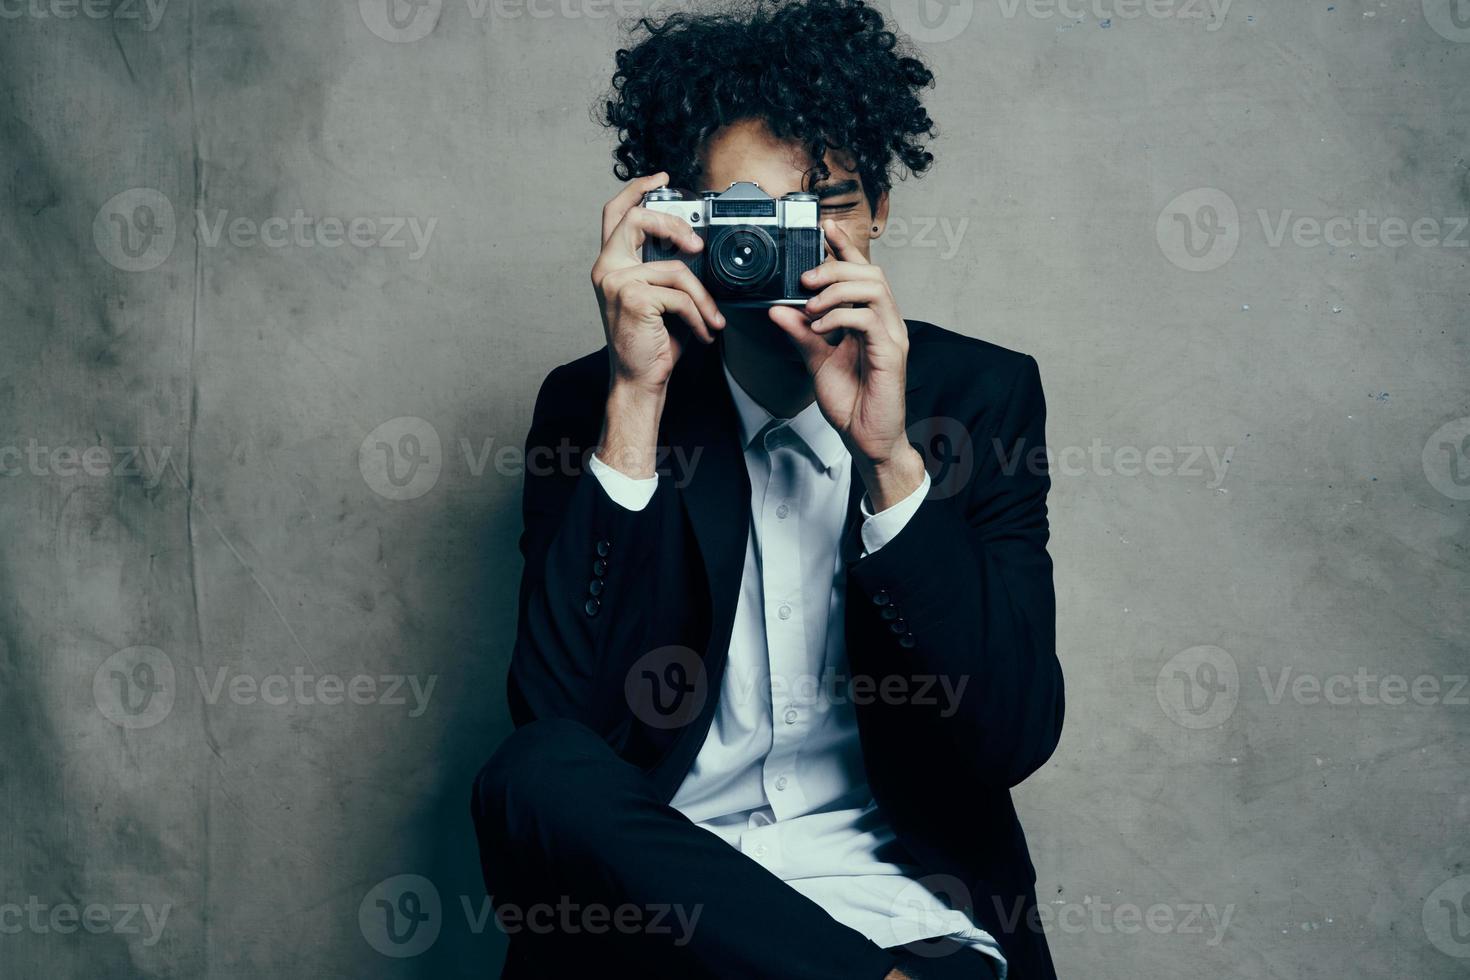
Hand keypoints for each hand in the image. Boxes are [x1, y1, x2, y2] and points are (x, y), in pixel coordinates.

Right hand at [590, 173, 725, 477]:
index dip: (637, 188)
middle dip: (673, 223)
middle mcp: (606, 269)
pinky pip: (679, 295)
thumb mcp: (660, 298)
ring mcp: (616, 282)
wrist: (639, 381)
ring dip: (702, 298)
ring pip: (674, 269)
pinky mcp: (632, 298)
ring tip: (711, 320)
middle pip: (636, 218)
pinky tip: (703, 333)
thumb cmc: (652, 342)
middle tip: (696, 244)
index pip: (616, 213)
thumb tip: (697, 247)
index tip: (661, 178)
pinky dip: (699, 315)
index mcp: (611, 264)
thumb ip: (667, 269)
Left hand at [768, 220, 925, 509]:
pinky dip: (838, 316)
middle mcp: (885, 322)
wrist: (867, 439)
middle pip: (870, 271)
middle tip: (804, 281)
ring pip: (872, 287)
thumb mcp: (816, 361)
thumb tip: (777, 310)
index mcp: (870, 319)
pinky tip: (819, 327)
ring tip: (810, 306)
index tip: (824, 228)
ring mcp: (891, 335)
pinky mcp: (890, 352)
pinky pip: (867, 318)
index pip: (862, 272)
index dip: (845, 247)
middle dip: (834, 267)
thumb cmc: (852, 401)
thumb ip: (800, 334)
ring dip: (836, 289)